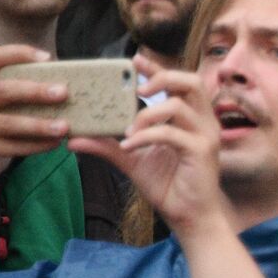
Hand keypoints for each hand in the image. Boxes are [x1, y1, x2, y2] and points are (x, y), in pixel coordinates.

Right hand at [0, 45, 68, 200]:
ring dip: (39, 125)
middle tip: (63, 92)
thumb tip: (68, 81)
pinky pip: (10, 146)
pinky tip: (54, 144)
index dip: (19, 54)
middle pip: (3, 90)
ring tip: (65, 127)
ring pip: (8, 123)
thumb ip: (24, 91)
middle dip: (34, 91)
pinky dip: (34, 146)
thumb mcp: (2, 104)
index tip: (47, 57)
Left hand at [69, 55, 226, 236]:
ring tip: (127, 130)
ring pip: (178, 106)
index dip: (157, 68)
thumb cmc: (169, 186)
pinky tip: (128, 146)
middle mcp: (203, 122)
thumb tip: (72, 139)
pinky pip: (170, 134)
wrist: (190, 217)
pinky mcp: (201, 152)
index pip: (179, 82)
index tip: (133, 60)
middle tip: (136, 89)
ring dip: (146, 114)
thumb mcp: (133, 161)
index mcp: (191, 118)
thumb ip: (108, 146)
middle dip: (161, 77)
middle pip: (190, 82)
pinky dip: (145, 136)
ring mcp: (205, 135)